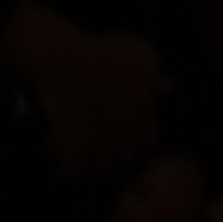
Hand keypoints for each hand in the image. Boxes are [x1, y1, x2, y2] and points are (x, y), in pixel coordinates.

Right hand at [0, 0, 166, 181]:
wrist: (61, 55)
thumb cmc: (93, 51)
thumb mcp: (132, 55)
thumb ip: (150, 75)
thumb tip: (169, 87)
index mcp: (144, 104)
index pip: (148, 141)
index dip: (131, 146)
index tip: (114, 147)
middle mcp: (130, 120)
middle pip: (123, 158)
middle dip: (106, 163)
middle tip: (89, 160)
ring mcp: (107, 131)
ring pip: (98, 166)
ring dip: (84, 170)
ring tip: (67, 165)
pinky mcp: (81, 138)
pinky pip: (74, 165)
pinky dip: (63, 167)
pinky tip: (53, 163)